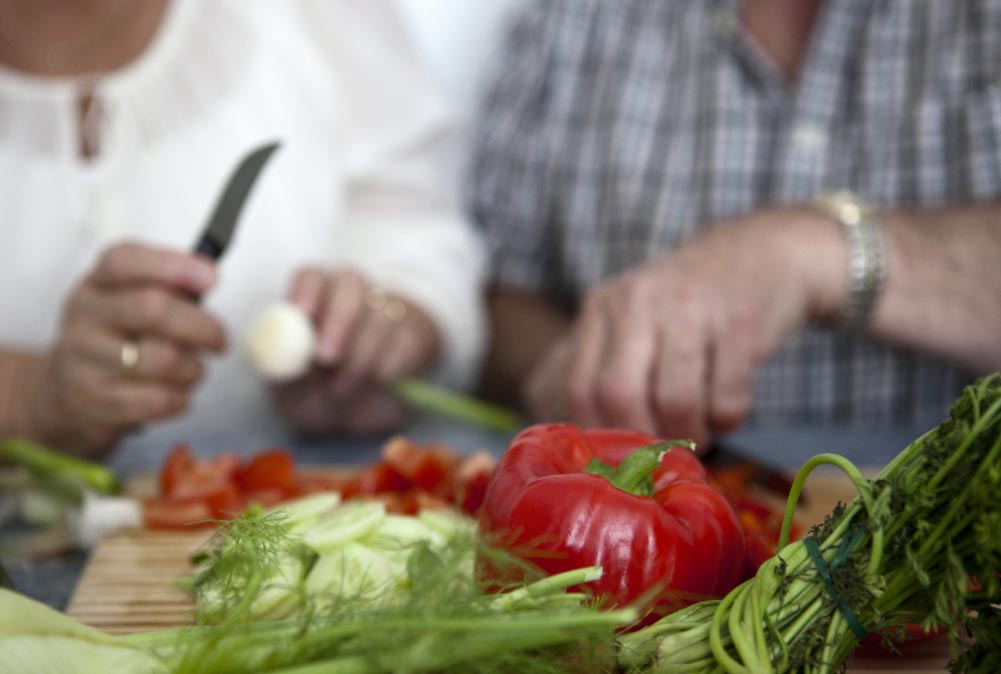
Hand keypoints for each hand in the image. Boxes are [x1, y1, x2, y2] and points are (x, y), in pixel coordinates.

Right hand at [24, 242, 224, 453]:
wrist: (61, 394)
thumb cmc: (115, 339)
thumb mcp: (126, 301)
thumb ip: (166, 286)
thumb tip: (208, 276)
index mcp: (96, 284)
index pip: (124, 261)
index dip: (173, 266)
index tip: (212, 278)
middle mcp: (84, 318)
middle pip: (153, 309)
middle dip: (202, 325)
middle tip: (220, 341)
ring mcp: (84, 362)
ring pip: (162, 360)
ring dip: (194, 369)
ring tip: (192, 371)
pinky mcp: (93, 404)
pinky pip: (156, 401)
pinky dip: (180, 399)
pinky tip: (177, 395)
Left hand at [271, 267, 440, 433]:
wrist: (352, 410)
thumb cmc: (311, 390)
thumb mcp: (291, 389)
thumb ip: (288, 373)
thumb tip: (289, 358)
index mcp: (312, 296)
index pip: (311, 278)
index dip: (307, 291)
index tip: (302, 314)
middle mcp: (349, 294)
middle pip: (351, 286)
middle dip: (339, 320)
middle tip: (326, 358)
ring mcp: (383, 311)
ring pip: (380, 318)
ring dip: (360, 357)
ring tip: (340, 389)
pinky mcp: (409, 336)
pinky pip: (403, 344)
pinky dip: (385, 369)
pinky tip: (371, 384)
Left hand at [523, 207, 843, 447]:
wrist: (760, 253)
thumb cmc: (685, 308)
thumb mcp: (632, 322)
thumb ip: (599, 371)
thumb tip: (574, 445)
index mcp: (601, 308)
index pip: (578, 388)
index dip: (597, 435)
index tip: (620, 458)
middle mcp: (637, 300)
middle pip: (619, 394)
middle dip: (642, 439)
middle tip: (662, 451)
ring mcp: (689, 306)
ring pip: (675, 399)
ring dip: (690, 433)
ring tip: (699, 432)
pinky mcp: (739, 319)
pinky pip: (728, 396)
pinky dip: (728, 418)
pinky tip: (727, 407)